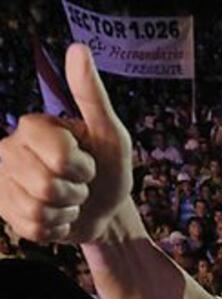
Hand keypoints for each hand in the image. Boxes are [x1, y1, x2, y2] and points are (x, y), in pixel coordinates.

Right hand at [0, 45, 131, 243]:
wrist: (105, 211)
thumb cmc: (110, 169)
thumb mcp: (112, 135)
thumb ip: (92, 96)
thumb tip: (77, 48)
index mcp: (33, 125)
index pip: (57, 156)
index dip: (82, 167)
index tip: (88, 162)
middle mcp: (8, 149)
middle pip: (47, 186)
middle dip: (76, 192)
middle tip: (80, 184)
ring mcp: (3, 181)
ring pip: (37, 209)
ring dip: (66, 211)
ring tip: (70, 200)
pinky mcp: (4, 211)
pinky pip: (32, 228)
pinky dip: (56, 228)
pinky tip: (58, 216)